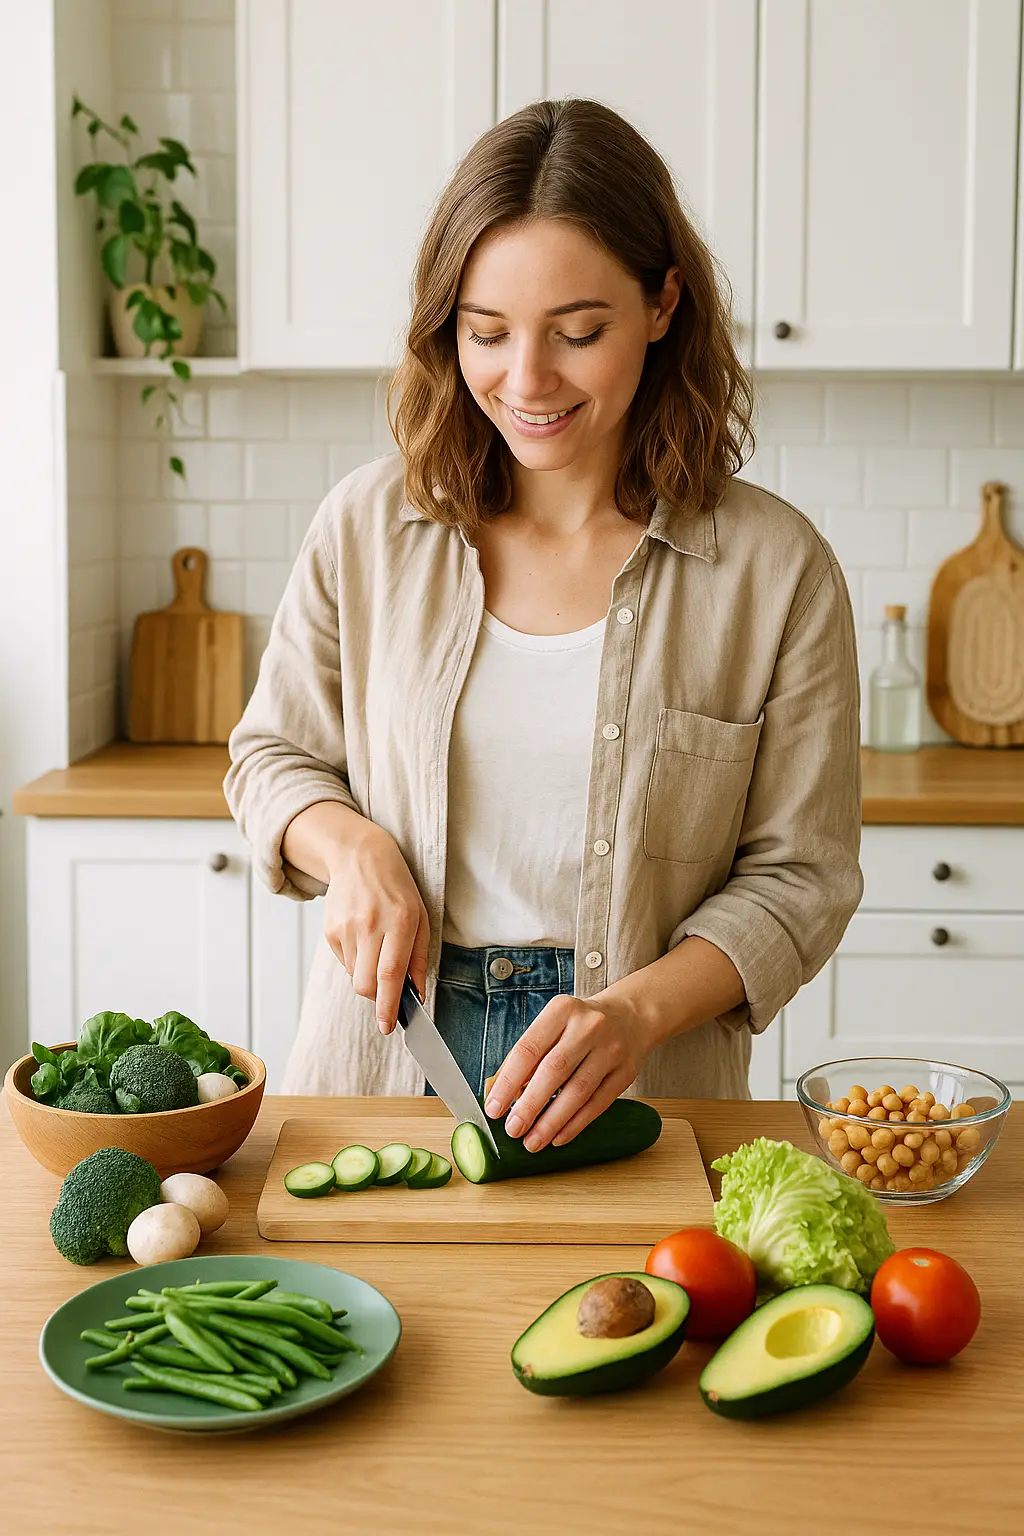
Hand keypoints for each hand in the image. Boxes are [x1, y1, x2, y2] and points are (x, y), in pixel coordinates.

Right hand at [323, 825, 429, 1032]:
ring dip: (367, 975)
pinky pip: (344, 962)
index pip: (390, 974)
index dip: (389, 1005)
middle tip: (387, 993)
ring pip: (354, 976)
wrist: (360, 856)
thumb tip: (416, 993)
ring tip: (377, 949)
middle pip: (366, 983)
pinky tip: (363, 938)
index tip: (388, 1026)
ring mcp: (346, 927)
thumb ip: (418, 957)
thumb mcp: (420, 917)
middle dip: (376, 998)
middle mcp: (370, 925)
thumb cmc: (397, 889)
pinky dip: (355, 961)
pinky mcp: (330, 929)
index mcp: (399, 921)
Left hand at [482, 992, 660, 1150]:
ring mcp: (611, 1050)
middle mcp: (588, 1027)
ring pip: (578, 1091)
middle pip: (554, 1071)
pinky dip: (575, 1124)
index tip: (494, 1109)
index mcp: (561, 1011)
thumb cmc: (578, 1026)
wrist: (630, 1017)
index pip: (528, 1049)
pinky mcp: (626, 1072)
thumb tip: (500, 1094)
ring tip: (533, 1141)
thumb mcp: (551, 1026)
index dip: (508, 1082)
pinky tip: (558, 1137)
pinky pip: (598, 1104)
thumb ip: (526, 1057)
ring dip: (552, 1122)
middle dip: (530, 1105)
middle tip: (512, 1130)